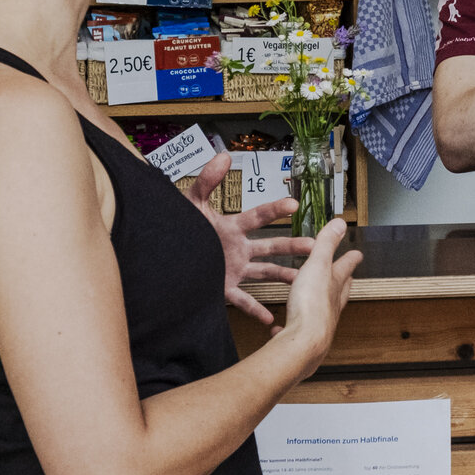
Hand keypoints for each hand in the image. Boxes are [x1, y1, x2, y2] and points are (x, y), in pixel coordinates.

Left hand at [185, 153, 316, 322]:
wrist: (160, 257)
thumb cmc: (176, 228)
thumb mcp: (192, 203)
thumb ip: (207, 181)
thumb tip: (224, 155)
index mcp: (232, 228)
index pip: (258, 216)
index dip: (275, 209)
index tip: (294, 204)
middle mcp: (237, 248)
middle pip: (270, 247)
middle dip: (292, 246)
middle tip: (314, 246)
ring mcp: (233, 269)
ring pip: (264, 273)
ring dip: (284, 276)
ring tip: (303, 281)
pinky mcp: (223, 288)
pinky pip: (243, 301)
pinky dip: (256, 310)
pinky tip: (271, 319)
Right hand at [276, 217, 362, 374]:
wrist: (303, 343)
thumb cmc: (311, 304)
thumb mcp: (318, 265)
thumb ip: (327, 244)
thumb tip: (340, 224)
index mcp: (334, 285)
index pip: (346, 267)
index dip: (350, 259)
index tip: (357, 253)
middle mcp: (330, 304)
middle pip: (339, 291)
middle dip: (341, 282)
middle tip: (344, 276)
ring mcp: (318, 322)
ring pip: (321, 310)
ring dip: (318, 303)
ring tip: (313, 299)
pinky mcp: (301, 337)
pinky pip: (294, 329)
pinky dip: (288, 326)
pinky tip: (279, 327)